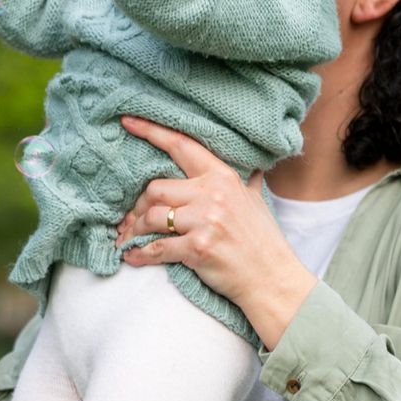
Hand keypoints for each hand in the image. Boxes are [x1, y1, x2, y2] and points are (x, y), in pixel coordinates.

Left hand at [113, 116, 318, 349]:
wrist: (272, 278)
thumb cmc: (262, 240)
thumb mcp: (256, 200)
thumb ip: (246, 180)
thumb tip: (252, 165)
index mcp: (222, 177)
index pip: (181, 146)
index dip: (151, 132)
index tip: (127, 122)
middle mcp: (212, 194)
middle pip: (155, 188)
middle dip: (137, 206)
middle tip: (129, 220)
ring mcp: (205, 221)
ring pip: (151, 216)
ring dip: (135, 230)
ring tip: (129, 239)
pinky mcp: (197, 248)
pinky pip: (156, 247)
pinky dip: (139, 253)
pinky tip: (131, 256)